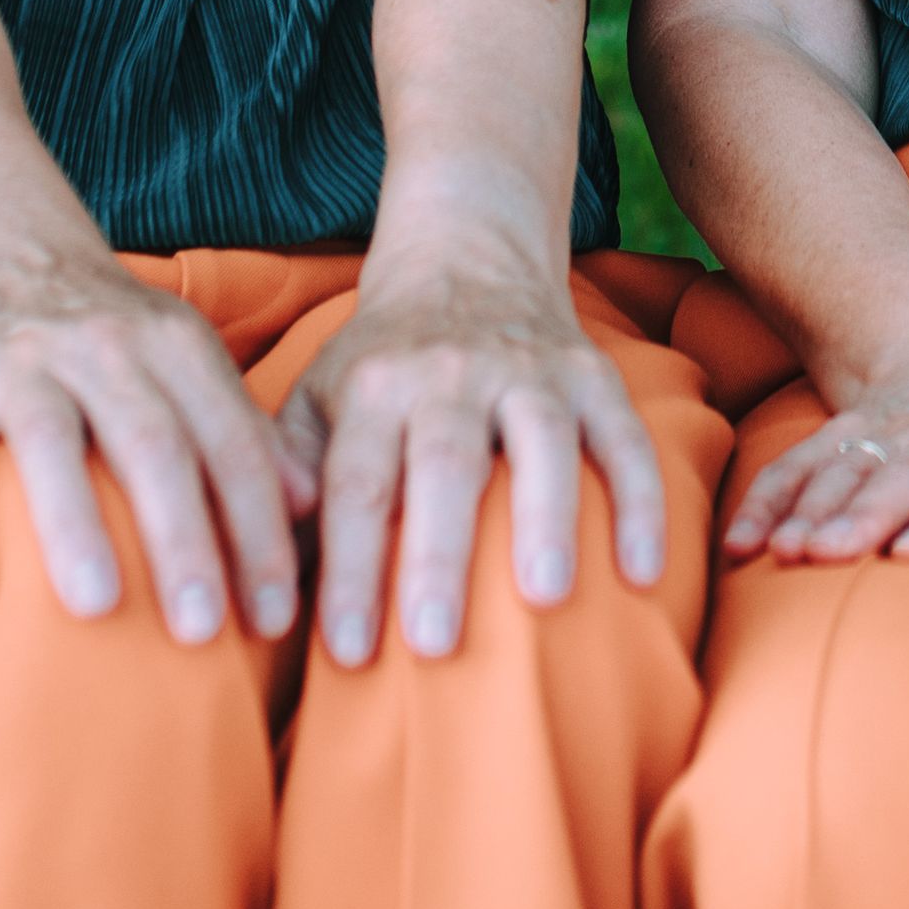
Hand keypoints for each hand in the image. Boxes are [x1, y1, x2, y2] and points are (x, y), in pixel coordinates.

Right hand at [0, 243, 310, 644]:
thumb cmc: (107, 337)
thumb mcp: (185, 362)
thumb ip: (242, 432)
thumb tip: (309, 511)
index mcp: (174, 345)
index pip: (231, 443)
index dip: (258, 531)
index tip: (275, 618)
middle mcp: (101, 344)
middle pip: (151, 442)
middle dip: (183, 538)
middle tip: (202, 631)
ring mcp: (18, 360)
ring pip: (49, 441)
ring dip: (76, 526)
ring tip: (98, 610)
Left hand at [274, 248, 671, 665]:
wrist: (467, 257)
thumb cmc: (381, 362)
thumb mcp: (317, 396)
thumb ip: (288, 472)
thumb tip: (265, 562)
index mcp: (374, 384)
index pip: (357, 482)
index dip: (350, 566)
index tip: (346, 650)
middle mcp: (450, 371)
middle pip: (444, 463)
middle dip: (438, 553)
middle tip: (433, 644)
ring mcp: (529, 369)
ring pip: (541, 441)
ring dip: (545, 518)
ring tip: (543, 599)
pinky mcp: (592, 375)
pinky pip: (625, 438)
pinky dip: (640, 501)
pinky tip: (644, 573)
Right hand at [723, 306, 908, 650]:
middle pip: (905, 477)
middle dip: (867, 514)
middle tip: (833, 557)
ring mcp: (887, 435)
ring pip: (845, 469)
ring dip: (810, 510)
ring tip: (785, 555)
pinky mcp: (840, 436)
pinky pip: (796, 465)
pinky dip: (764, 502)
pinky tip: (740, 546)